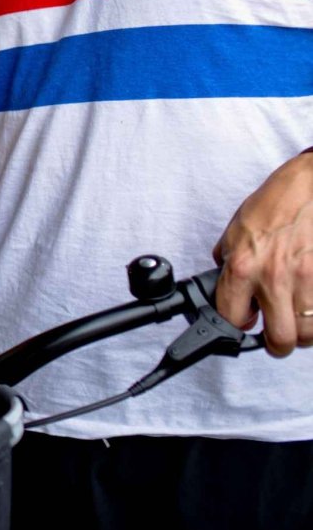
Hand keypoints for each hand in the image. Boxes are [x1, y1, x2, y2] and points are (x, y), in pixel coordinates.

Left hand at [212, 151, 312, 356]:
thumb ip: (228, 262)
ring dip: (301, 332)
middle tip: (274, 333)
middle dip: (275, 344)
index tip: (243, 324)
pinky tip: (309, 306)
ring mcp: (306, 280)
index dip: (236, 327)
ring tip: (296, 320)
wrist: (310, 186)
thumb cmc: (275, 204)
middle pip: (278, 340)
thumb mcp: (235, 230)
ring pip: (307, 334)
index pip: (231, 318)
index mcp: (243, 266)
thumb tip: (225, 287)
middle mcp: (274, 278)